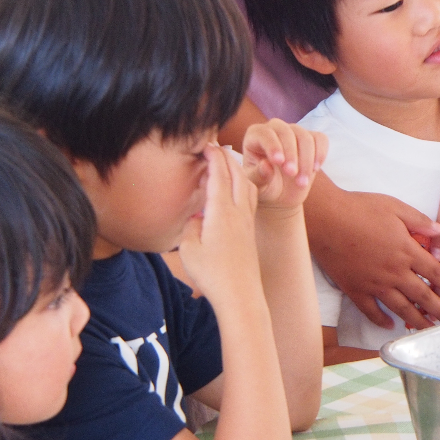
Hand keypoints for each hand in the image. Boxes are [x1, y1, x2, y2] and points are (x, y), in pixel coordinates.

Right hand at [178, 144, 260, 307]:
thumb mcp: (188, 250)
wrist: (241, 295)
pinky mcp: (250, 231)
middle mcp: (238, 212)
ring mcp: (247, 221)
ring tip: (225, 163)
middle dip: (226, 157)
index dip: (213, 157)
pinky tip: (236, 189)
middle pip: (236, 175)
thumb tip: (197, 217)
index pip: (218, 175)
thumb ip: (190, 227)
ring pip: (246, 185)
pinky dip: (242, 185)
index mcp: (221, 213)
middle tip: (213, 147)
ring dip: (237, 170)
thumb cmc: (212, 275)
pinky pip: (249, 198)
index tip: (205, 144)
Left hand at [243, 119, 326, 210]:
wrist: (281, 195)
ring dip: (306, 160)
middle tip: (292, 174)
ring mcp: (294, 132)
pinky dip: (320, 154)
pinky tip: (315, 169)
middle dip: (292, 154)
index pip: (264, 134)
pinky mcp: (312, 139)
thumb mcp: (258, 186)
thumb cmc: (265, 188)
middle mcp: (274, 130)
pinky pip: (320, 139)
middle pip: (286, 132)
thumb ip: (258, 176)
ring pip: (305, 137)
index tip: (279, 162)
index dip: (273, 145)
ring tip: (302, 181)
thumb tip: (266, 165)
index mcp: (255, 137)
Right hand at [305, 178, 439, 329]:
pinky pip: (370, 310)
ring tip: (428, 330)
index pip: (435, 272)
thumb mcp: (395, 207)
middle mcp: (394, 271)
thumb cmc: (360, 209)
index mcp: (406, 251)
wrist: (326, 219)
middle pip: (422, 296)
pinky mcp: (354, 289)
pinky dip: (380, 320)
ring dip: (417, 321)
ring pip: (400, 308)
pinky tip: (389, 326)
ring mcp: (374, 283)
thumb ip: (419, 221)